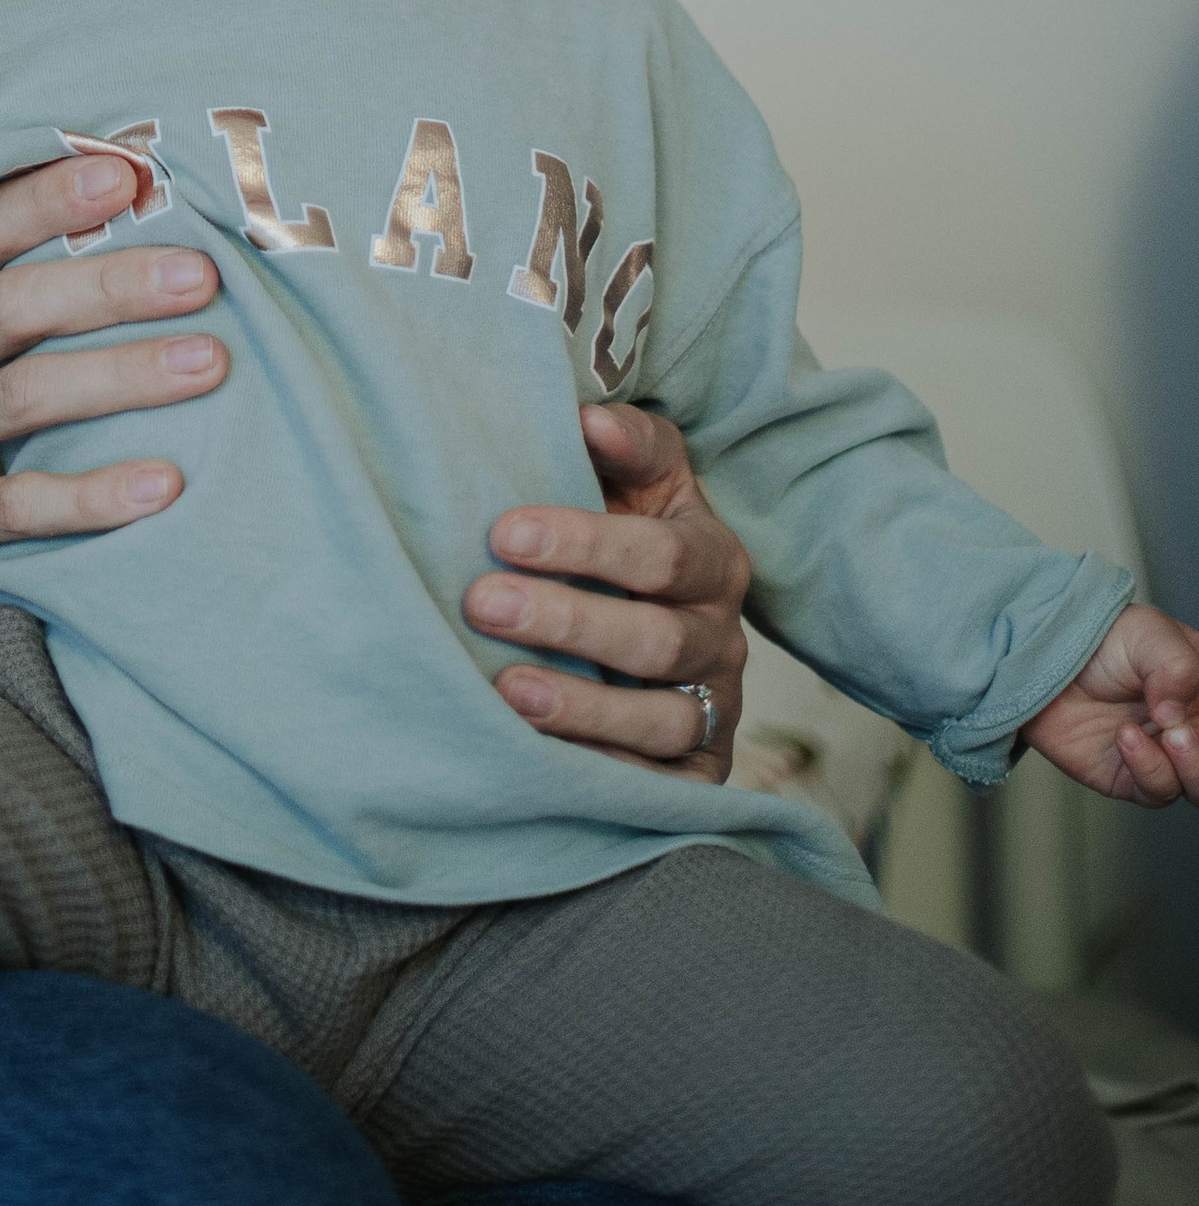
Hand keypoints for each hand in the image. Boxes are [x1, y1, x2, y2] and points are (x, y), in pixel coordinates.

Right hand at [0, 149, 226, 661]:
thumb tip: (113, 208)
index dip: (43, 200)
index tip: (124, 174)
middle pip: (11, 307)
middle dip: (108, 285)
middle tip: (199, 274)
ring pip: (23, 396)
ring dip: (121, 375)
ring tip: (206, 362)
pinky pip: (20, 505)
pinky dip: (92, 496)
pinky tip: (163, 483)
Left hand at [462, 402, 749, 778]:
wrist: (655, 614)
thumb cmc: (627, 530)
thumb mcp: (639, 478)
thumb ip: (623, 441)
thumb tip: (588, 416)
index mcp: (712, 558)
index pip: (660, 553)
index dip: (586, 543)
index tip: (503, 533)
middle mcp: (722, 638)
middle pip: (657, 639)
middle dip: (568, 623)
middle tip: (482, 604)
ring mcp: (714, 711)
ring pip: (662, 721)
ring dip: (583, 709)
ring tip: (507, 692)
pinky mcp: (698, 774)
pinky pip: (661, 789)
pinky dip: (604, 776)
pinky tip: (541, 763)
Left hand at [1025, 606, 1198, 805]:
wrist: (1040, 658)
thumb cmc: (1096, 639)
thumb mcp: (1146, 632)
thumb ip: (1177, 666)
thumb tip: (1180, 713)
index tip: (1197, 706)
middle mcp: (1190, 725)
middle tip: (1182, 731)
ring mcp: (1165, 754)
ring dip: (1193, 767)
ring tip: (1169, 737)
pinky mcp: (1134, 778)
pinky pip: (1158, 791)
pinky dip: (1149, 768)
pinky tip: (1127, 738)